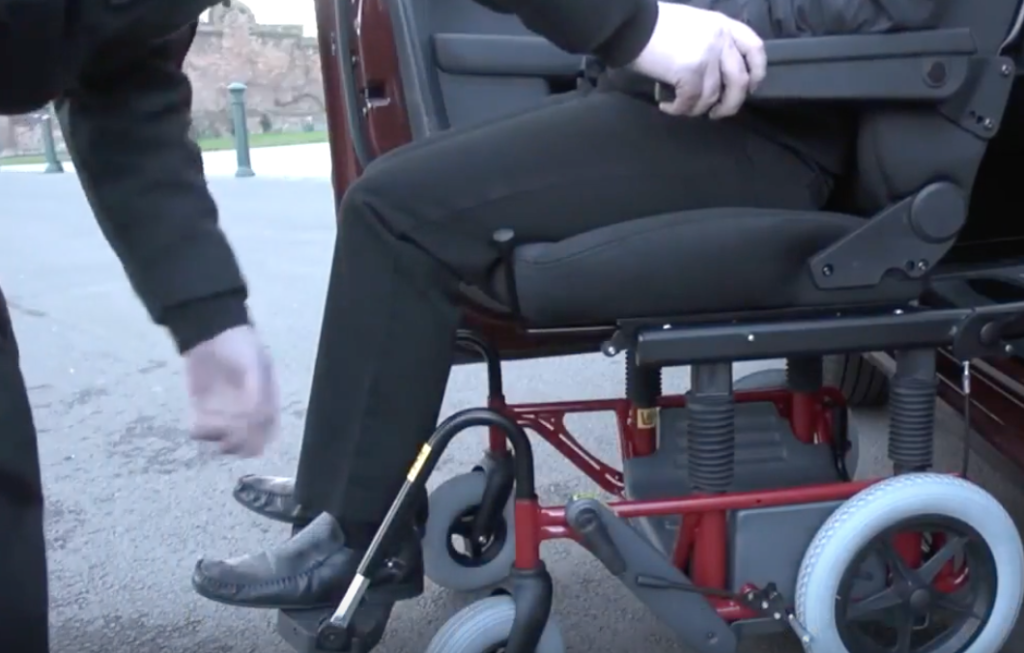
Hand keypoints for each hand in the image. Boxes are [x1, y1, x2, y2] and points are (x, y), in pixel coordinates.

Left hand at [185, 325, 278, 456]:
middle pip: (250, 442)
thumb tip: (255, 418)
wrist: (210, 332)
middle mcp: (250, 411)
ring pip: (227, 441)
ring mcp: (227, 412)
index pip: (268, 430)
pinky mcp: (205, 410)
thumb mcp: (253, 364)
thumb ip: (257, 391)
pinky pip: (204, 432)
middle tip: (225, 436)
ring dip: (218, 441)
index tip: (244, 430)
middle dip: (238, 444)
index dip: (258, 437)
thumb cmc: (238, 346)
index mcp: (268, 400)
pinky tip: (195, 427)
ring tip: (207, 428)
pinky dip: (200, 434)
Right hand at [628, 2, 766, 118]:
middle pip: (739, 81)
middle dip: (731, 103)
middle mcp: (721, 40)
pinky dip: (679, 109)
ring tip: (682, 108)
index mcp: (723, 25)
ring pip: (713, 96)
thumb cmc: (656, 25)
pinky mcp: (690, 72)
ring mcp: (707, 57)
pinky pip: (691, 101)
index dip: (757, 72)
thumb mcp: (694, 25)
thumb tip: (714, 74)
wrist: (633, 24)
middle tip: (717, 113)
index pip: (755, 49)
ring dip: (697, 109)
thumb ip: (711, 42)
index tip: (750, 88)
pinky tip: (668, 106)